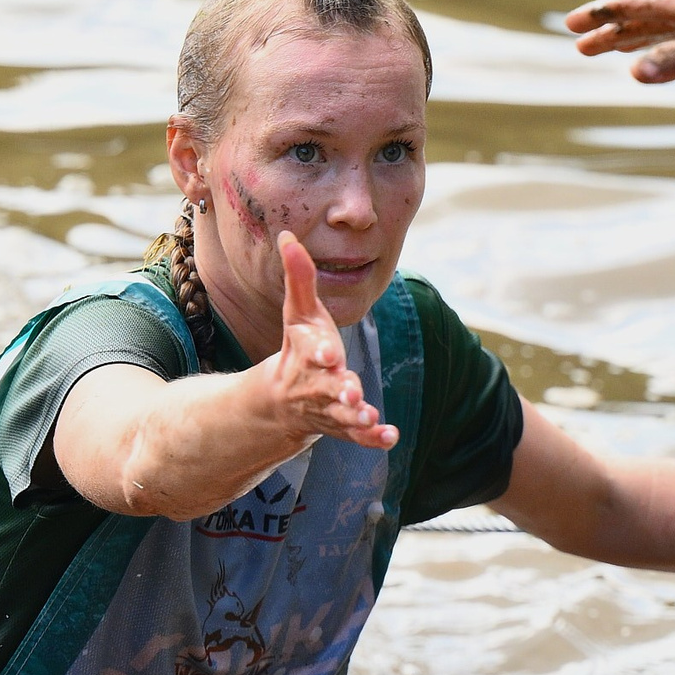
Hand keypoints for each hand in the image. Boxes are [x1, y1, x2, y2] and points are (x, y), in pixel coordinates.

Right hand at [257, 232, 397, 449]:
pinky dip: (373, 438)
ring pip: (342, 414)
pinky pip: (358, 436)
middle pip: (328, 388)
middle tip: (352, 393)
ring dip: (356, 416)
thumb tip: (287, 235)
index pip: (313, 352)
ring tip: (368, 416)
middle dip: (339, 390)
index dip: (320, 353)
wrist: (284, 400)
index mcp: (309, 354)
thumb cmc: (299, 348)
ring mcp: (330, 407)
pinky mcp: (343, 426)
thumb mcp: (299, 312)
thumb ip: (298, 277)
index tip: (330, 354)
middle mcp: (318, 383)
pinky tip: (390, 438)